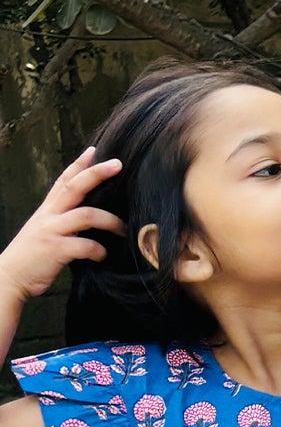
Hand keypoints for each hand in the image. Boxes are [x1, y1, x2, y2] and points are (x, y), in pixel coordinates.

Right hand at [0, 149, 123, 309]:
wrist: (10, 276)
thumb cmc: (34, 256)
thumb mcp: (46, 231)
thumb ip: (63, 222)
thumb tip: (90, 218)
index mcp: (48, 210)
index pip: (64, 180)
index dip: (79, 164)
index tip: (95, 150)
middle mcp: (49, 215)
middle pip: (75, 187)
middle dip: (96, 173)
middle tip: (118, 164)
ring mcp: (51, 230)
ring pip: (86, 215)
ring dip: (110, 220)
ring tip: (123, 229)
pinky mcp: (55, 249)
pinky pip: (85, 245)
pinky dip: (99, 250)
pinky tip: (103, 256)